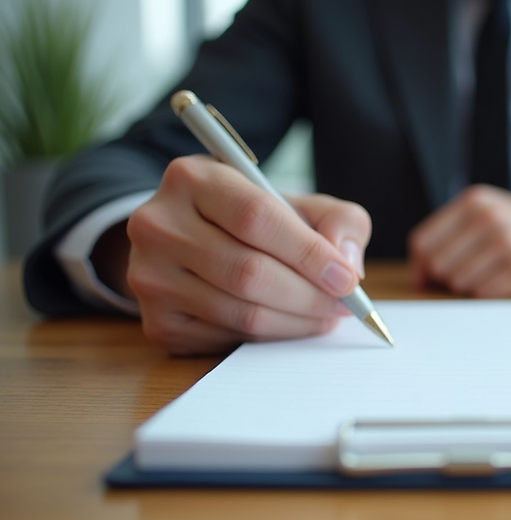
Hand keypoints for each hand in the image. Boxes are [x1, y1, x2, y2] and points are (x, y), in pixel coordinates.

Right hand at [123, 155, 370, 354]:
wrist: (193, 242)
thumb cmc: (257, 220)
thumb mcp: (298, 202)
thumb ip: (337, 220)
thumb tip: (347, 263)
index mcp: (192, 178)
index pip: (256, 217)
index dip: (309, 253)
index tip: (348, 278)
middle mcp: (158, 224)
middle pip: (248, 272)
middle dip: (310, 295)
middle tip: (345, 305)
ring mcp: (150, 276)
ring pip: (241, 312)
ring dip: (297, 322)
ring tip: (326, 316)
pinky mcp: (158, 322)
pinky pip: (229, 338)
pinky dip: (271, 337)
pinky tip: (291, 324)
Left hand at [408, 185, 510, 296]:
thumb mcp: (491, 214)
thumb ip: (452, 235)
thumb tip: (419, 276)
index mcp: (475, 200)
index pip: (423, 241)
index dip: (420, 266)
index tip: (425, 280)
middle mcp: (489, 217)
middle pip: (438, 265)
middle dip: (448, 276)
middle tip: (473, 273)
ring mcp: (507, 242)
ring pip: (459, 282)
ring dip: (471, 286)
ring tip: (496, 273)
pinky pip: (483, 293)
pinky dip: (491, 293)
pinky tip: (509, 280)